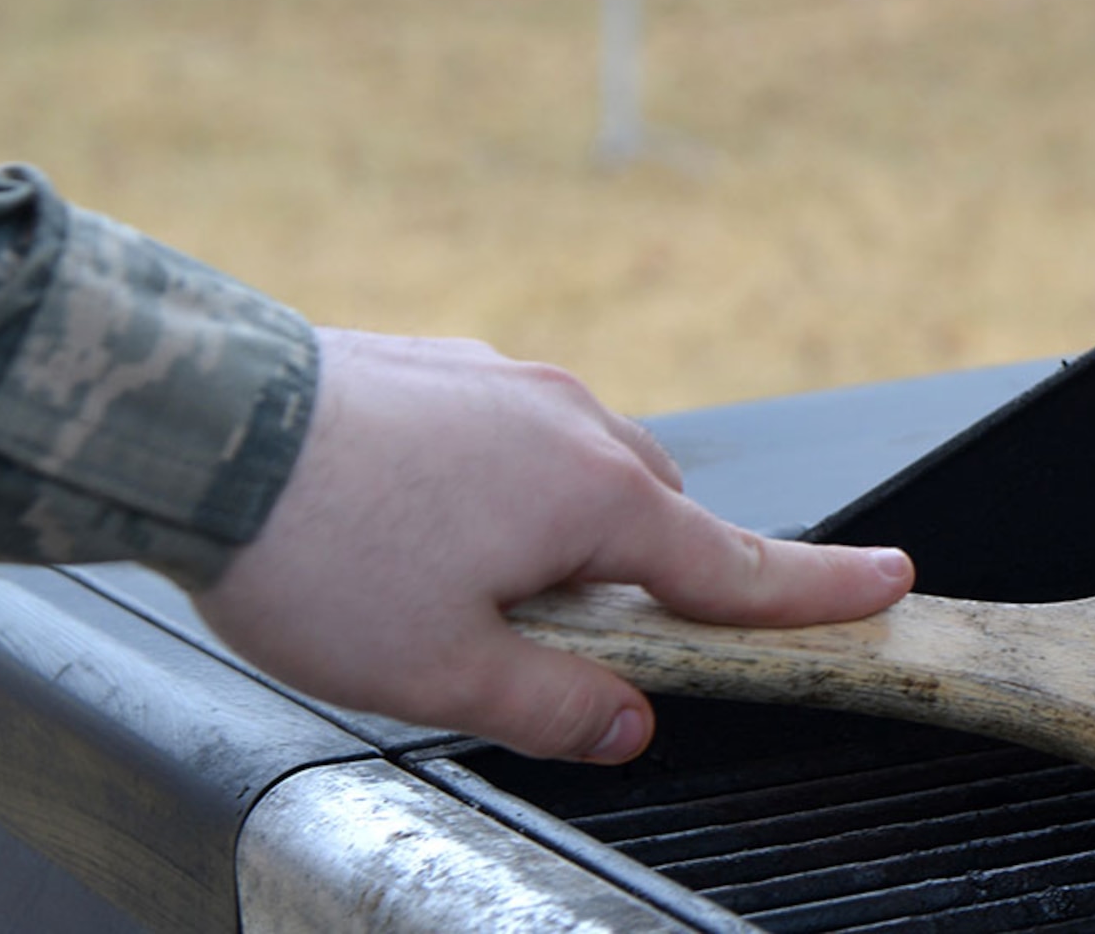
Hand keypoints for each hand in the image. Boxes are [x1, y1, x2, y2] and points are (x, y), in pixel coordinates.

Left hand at [193, 328, 914, 762]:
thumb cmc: (318, 548)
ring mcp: (514, 384)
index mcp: (596, 500)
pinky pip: (521, 435)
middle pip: (658, 519)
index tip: (892, 585)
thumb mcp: (440, 672)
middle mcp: (574, 424)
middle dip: (649, 579)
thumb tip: (628, 725)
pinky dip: (506, 486)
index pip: (739, 566)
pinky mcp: (455, 369)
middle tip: (580, 640)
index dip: (824, 590)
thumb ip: (553, 707)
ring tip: (469, 585)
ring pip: (585, 471)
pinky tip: (426, 522)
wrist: (202, 424)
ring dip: (568, 531)